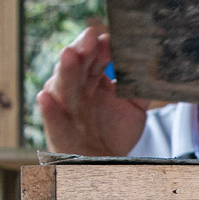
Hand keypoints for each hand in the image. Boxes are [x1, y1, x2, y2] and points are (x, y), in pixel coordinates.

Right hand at [37, 26, 148, 156]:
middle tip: (90, 36)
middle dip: (82, 49)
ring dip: (65, 70)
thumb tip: (154, 66)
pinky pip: (53, 120)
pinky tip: (44, 97)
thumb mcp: (135, 107)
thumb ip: (141, 87)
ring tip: (69, 54)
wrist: (108, 163)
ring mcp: (65, 109)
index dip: (101, 46)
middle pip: (77, 65)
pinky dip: (49, 110)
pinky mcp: (59, 133)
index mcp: (91, 78)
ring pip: (63, 87)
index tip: (111, 38)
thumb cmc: (115, 132)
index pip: (94, 56)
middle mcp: (75, 90)